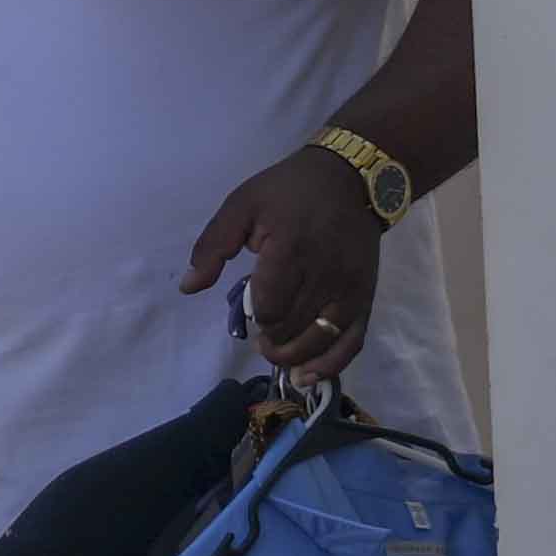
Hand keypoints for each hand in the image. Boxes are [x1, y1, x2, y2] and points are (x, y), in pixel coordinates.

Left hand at [188, 145, 389, 381]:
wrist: (351, 180)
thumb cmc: (289, 191)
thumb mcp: (242, 205)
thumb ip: (213, 246)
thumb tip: (188, 287)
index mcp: (290, 248)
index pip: (269, 305)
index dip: (255, 314)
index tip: (252, 301)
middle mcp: (324, 273)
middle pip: (291, 328)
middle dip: (270, 337)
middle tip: (261, 330)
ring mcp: (350, 288)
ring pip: (318, 341)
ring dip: (292, 355)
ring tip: (276, 350)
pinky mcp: (366, 297)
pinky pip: (351, 342)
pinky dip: (329, 365)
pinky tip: (307, 375)